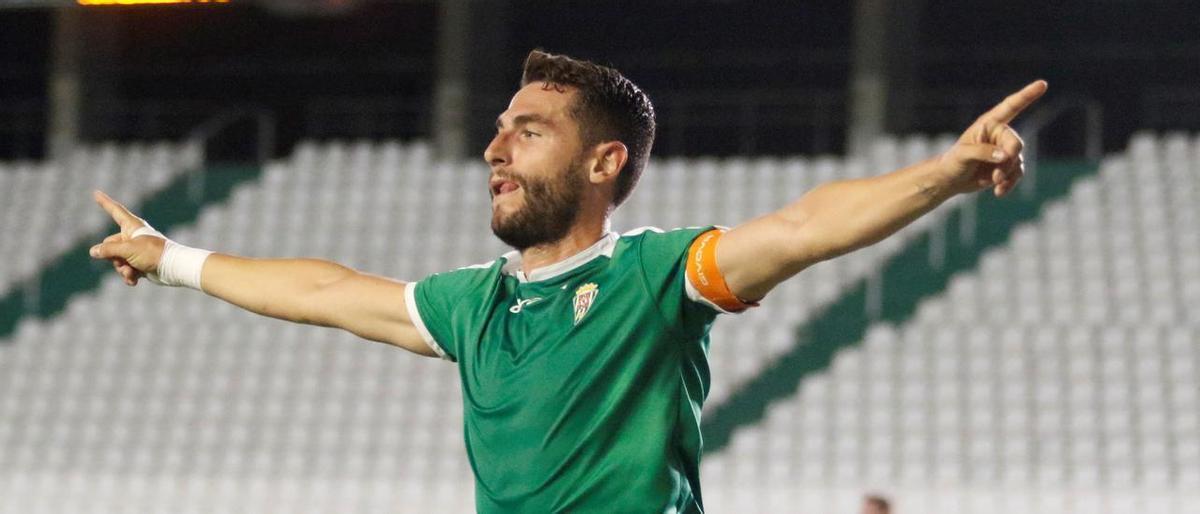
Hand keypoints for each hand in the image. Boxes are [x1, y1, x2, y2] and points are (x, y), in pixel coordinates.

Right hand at [89, 190, 165, 285]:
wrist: (173, 268)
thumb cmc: (152, 253)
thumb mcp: (127, 250)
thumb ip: (108, 250)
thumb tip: (93, 251)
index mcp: (132, 226)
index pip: (115, 211)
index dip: (104, 202)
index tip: (95, 192)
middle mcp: (133, 237)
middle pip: (110, 245)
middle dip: (114, 257)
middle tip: (124, 262)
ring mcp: (136, 250)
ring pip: (117, 260)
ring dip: (122, 269)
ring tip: (131, 272)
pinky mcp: (140, 263)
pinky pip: (127, 269)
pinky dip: (129, 275)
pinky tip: (134, 281)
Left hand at [937, 80, 1047, 196]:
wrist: (950, 180)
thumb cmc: (952, 162)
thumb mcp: (963, 155)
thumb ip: (983, 152)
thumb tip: (1005, 156)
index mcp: (988, 124)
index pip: (1010, 106)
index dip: (1027, 95)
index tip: (1042, 84)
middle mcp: (999, 134)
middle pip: (1016, 144)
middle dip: (1009, 160)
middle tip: (997, 174)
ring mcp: (1004, 150)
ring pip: (1017, 161)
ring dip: (1008, 174)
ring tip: (994, 182)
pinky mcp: (1006, 165)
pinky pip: (1017, 173)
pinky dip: (1009, 183)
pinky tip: (998, 192)